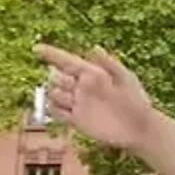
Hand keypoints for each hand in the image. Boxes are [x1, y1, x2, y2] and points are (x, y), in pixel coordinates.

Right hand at [35, 44, 154, 150]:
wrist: (138, 127)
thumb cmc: (136, 100)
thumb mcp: (126, 79)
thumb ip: (110, 64)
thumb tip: (94, 47)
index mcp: (92, 74)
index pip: (67, 61)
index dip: (51, 54)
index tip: (36, 48)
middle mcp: (81, 87)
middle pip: (57, 78)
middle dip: (57, 78)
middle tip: (72, 84)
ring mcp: (78, 103)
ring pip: (54, 94)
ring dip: (56, 94)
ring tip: (73, 99)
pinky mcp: (76, 120)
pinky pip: (57, 112)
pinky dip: (54, 110)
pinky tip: (64, 110)